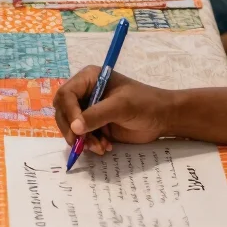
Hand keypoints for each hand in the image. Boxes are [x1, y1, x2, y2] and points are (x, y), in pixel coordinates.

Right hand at [53, 66, 174, 154]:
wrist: (162, 118)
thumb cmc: (144, 104)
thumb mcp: (120, 106)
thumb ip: (96, 115)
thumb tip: (75, 128)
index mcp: (88, 79)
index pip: (66, 94)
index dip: (68, 112)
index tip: (78, 129)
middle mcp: (85, 93)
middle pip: (63, 111)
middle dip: (72, 129)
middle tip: (81, 144)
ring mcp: (89, 110)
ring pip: (71, 127)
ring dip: (82, 139)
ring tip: (99, 148)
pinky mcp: (95, 125)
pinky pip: (82, 136)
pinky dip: (90, 144)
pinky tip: (105, 147)